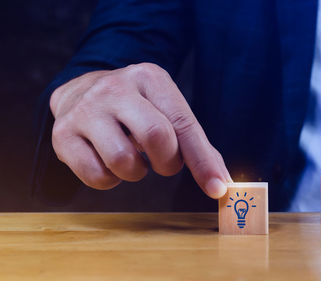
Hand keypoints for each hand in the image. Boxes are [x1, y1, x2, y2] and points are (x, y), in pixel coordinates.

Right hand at [50, 63, 230, 197]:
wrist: (80, 91)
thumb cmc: (136, 108)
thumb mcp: (166, 110)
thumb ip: (195, 145)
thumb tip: (222, 185)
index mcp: (149, 78)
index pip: (183, 123)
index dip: (202, 161)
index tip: (217, 188)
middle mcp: (115, 88)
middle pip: (156, 136)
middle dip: (167, 163)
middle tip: (163, 163)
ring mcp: (85, 109)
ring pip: (123, 160)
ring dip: (137, 172)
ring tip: (133, 157)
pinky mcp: (62, 134)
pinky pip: (97, 176)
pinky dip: (110, 180)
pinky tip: (108, 161)